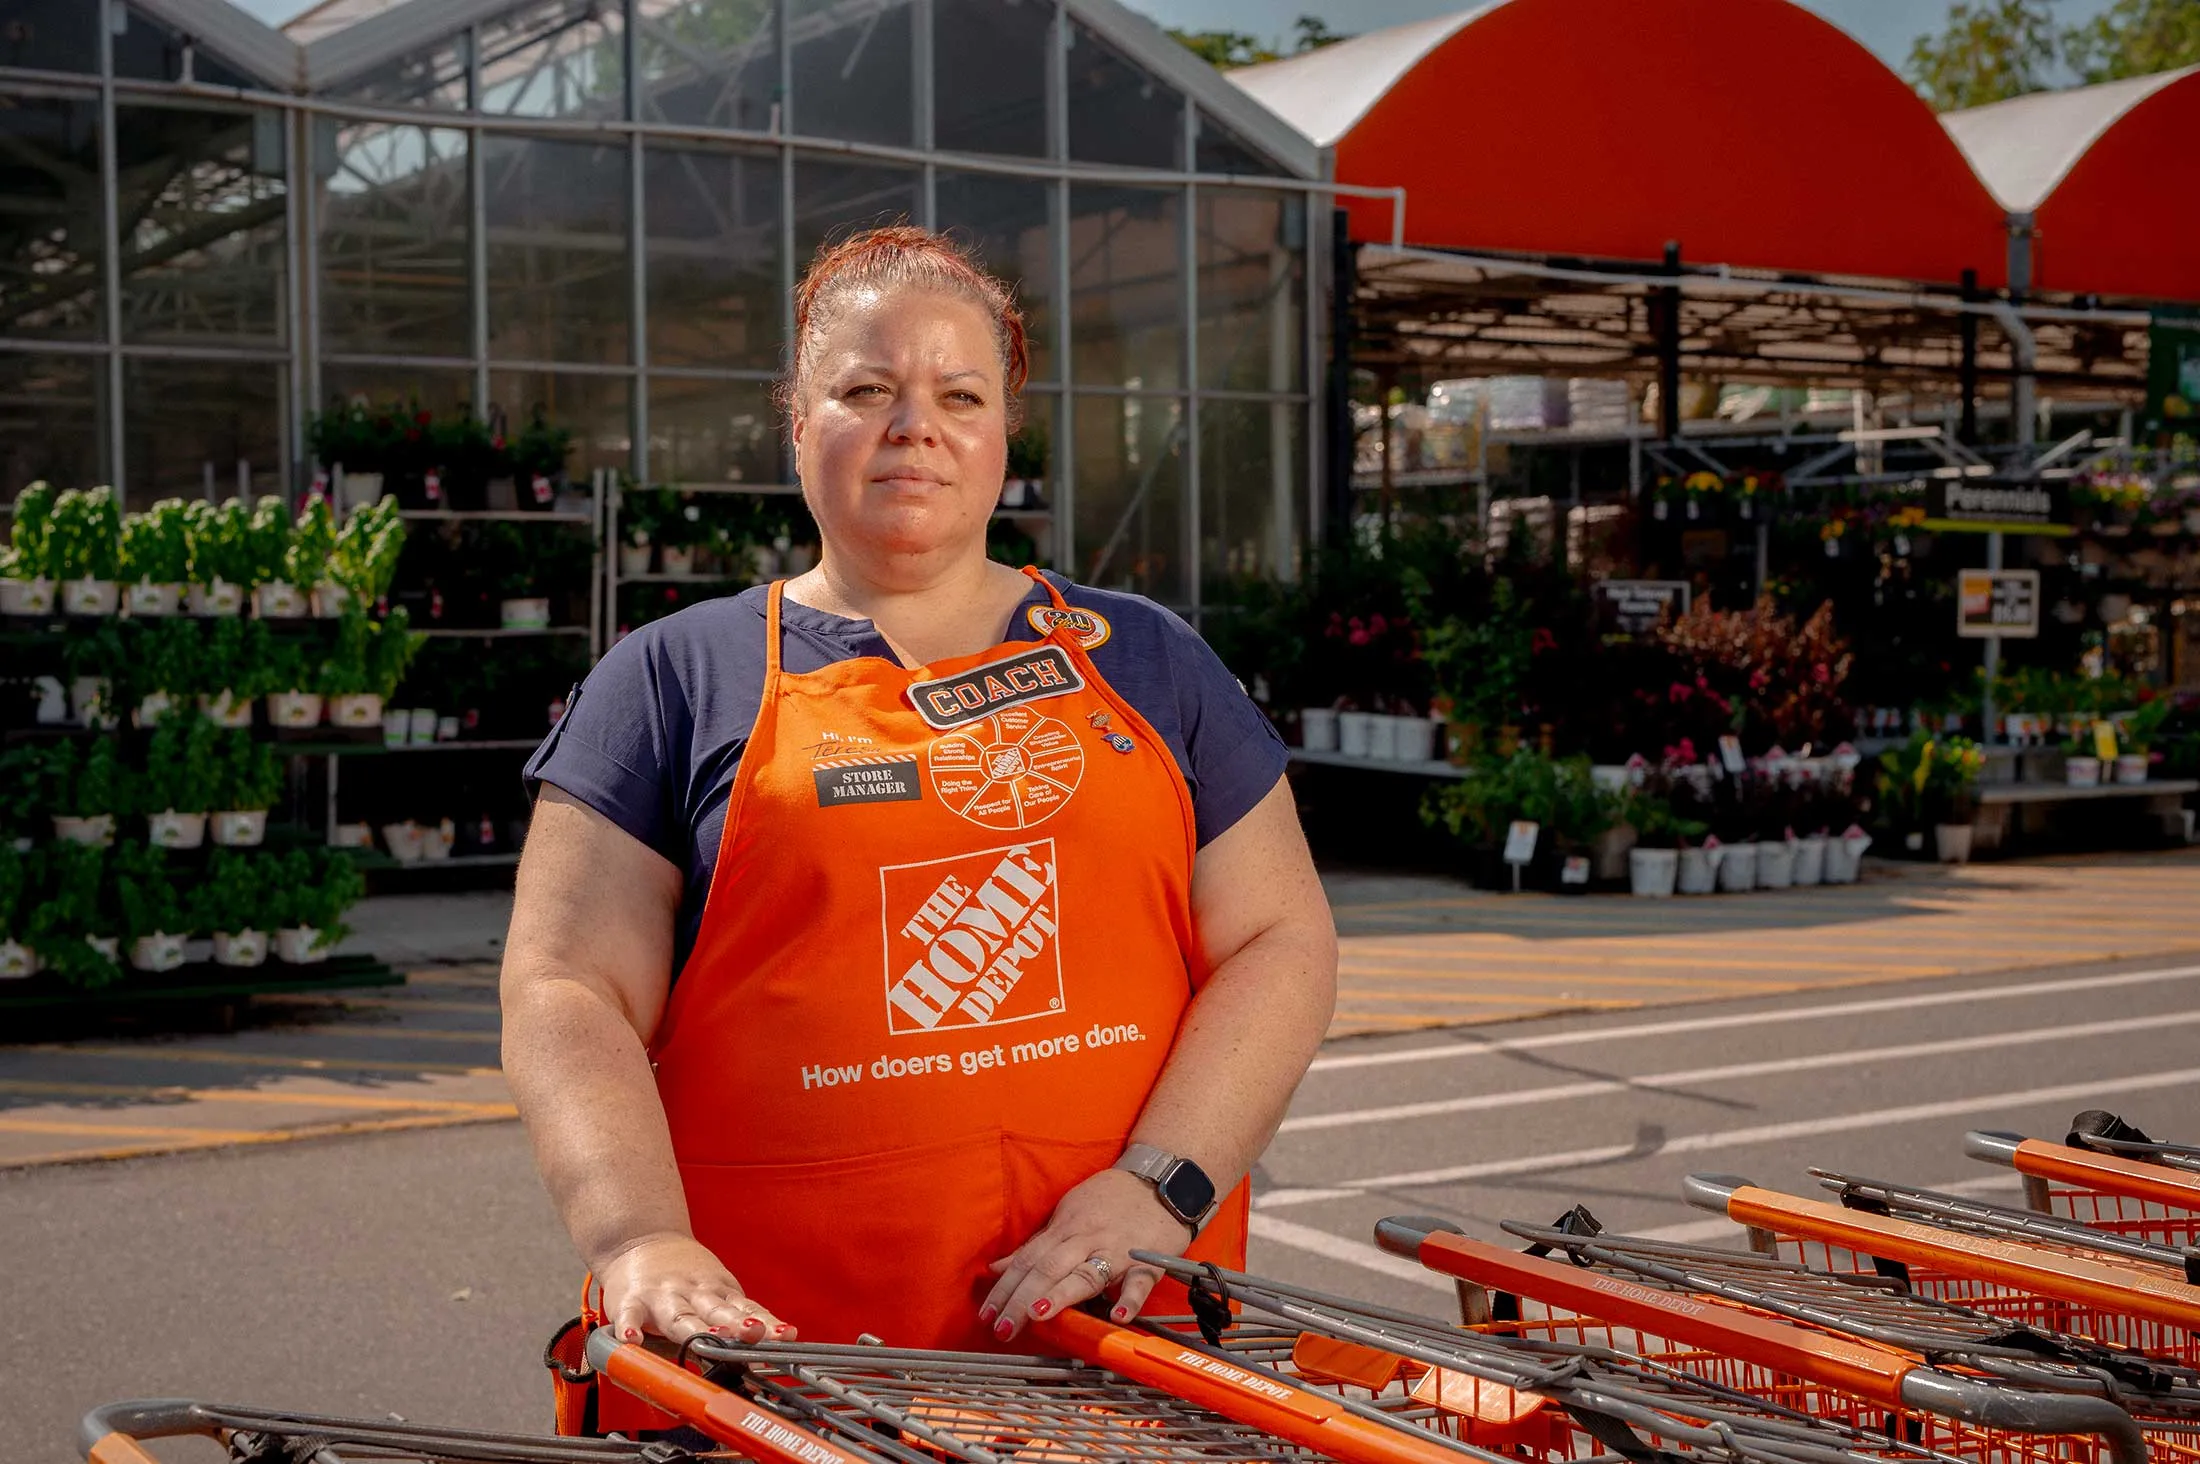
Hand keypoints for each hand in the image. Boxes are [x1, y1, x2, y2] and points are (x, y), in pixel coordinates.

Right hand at [595, 1232, 795, 1345]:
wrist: (638, 1240)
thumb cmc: (683, 1276)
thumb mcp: (715, 1291)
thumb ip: (736, 1317)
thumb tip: (772, 1347)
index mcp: (717, 1292)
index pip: (747, 1309)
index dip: (766, 1324)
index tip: (785, 1336)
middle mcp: (693, 1293)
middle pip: (719, 1312)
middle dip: (738, 1324)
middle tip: (756, 1334)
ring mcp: (661, 1297)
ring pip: (680, 1316)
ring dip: (696, 1328)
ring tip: (712, 1340)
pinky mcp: (630, 1302)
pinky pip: (629, 1317)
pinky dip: (629, 1328)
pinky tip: (632, 1340)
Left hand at [981, 1168, 1191, 1341]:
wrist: (1162, 1181)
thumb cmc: (1112, 1199)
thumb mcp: (1067, 1213)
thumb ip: (1036, 1245)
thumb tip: (999, 1268)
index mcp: (1065, 1229)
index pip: (1027, 1260)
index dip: (1005, 1287)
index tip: (987, 1313)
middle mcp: (1087, 1239)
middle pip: (1048, 1269)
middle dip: (1021, 1299)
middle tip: (1002, 1327)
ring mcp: (1117, 1251)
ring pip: (1085, 1274)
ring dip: (1060, 1295)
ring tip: (1037, 1315)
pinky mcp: (1147, 1261)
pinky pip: (1138, 1282)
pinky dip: (1129, 1299)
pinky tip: (1118, 1316)